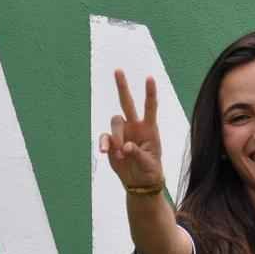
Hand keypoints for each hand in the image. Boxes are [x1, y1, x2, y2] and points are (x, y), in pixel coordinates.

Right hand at [99, 70, 164, 189]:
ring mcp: (122, 133)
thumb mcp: (149, 164)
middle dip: (122, 86)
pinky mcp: (111, 143)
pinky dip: (104, 143)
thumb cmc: (150, 171)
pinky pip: (104, 137)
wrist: (139, 182)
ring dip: (115, 135)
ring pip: (115, 122)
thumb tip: (124, 147)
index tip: (149, 78)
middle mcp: (135, 127)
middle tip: (118, 70)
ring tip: (119, 153)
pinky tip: (105, 151)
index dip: (149, 93)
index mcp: (149, 129)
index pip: (150, 107)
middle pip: (127, 102)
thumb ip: (137, 154)